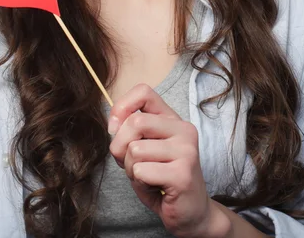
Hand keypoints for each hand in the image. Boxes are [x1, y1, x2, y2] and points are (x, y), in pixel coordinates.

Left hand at [108, 83, 227, 237]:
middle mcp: (183, 130)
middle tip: (130, 163)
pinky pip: (141, 171)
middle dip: (120, 146)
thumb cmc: (161, 177)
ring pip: (134, 150)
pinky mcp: (182, 175)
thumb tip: (113, 124)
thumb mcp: (142, 147)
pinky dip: (139, 183)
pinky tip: (154, 187)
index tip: (115, 127)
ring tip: (147, 176)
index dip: (122, 106)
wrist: (191, 212)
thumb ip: (129, 130)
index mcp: (172, 119)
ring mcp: (186, 151)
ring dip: (130, 168)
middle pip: (134, 122)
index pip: (144, 92)